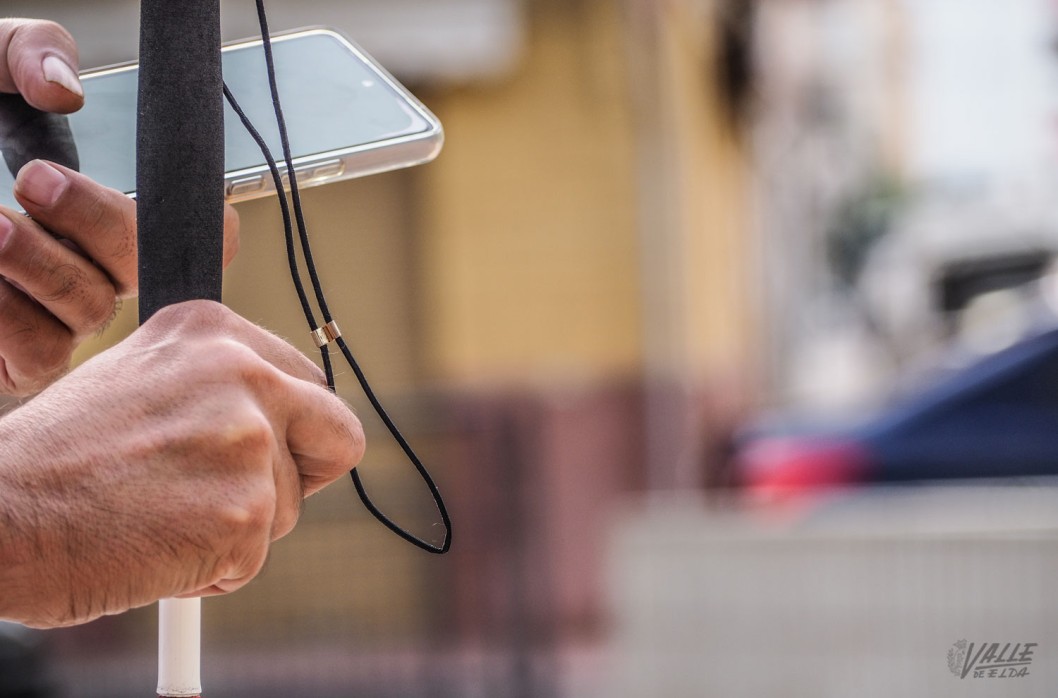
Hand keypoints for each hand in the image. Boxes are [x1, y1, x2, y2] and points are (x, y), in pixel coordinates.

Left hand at [0, 19, 239, 396]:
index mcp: (104, 215)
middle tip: (33, 181)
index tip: (137, 190)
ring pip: (90, 313)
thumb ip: (29, 53)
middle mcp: (93, 273)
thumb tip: (63, 92)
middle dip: (97, 225)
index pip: (201, 234)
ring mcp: (57, 320)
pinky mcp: (15, 363)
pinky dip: (6, 315)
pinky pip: (37, 354)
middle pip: (141, 268)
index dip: (205, 226)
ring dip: (40, 267)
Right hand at [0, 301, 364, 627]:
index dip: (293, 430)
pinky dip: (209, 571)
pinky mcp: (245, 511)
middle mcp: (242, 373)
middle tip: (247, 500)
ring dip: (236, 530)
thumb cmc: (56, 462)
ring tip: (158, 519)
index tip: (261, 449)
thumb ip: (216, 389)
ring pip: (288, 508)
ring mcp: (247, 441)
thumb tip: (280, 418)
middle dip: (304, 475)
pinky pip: (253, 559)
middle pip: (339, 434)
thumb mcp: (140, 382)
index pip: (312, 385)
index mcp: (215, 333)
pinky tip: (151, 550)